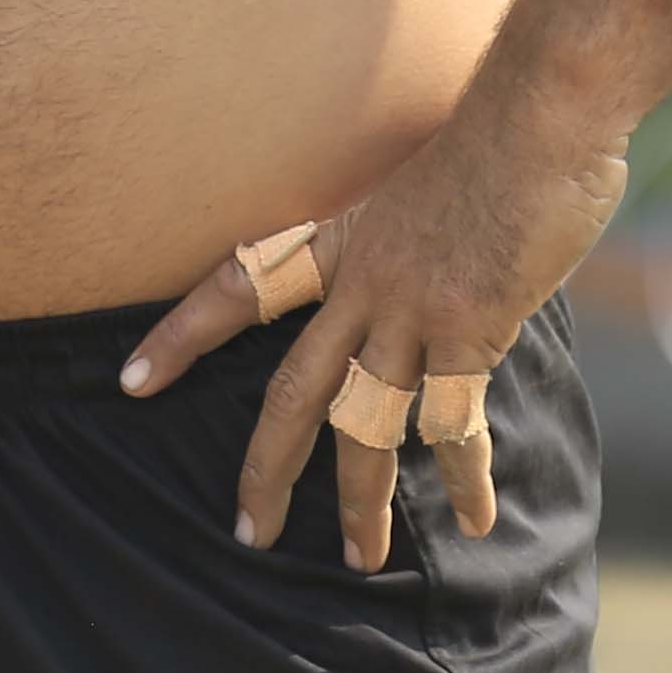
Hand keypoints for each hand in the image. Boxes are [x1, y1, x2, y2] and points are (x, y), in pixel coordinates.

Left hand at [118, 85, 636, 565]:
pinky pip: (454, 422)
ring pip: (366, 425)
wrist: (540, 113)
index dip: (182, 336)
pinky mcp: (469, 330)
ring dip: (363, 501)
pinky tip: (475, 518)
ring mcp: (412, 309)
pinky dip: (464, 476)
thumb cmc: (494, 136)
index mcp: (340, 239)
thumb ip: (404, 244)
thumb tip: (414, 283)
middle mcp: (362, 281)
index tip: (131, 383)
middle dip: (266, 467)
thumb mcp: (419, 185)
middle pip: (292, 390)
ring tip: (361, 559)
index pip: (239, 286)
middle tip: (247, 529)